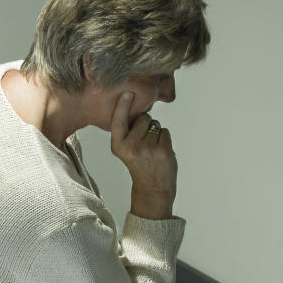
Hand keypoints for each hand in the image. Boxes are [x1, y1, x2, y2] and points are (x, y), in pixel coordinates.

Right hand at [109, 92, 176, 218]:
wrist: (152, 188)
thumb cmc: (138, 165)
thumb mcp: (125, 150)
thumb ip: (128, 132)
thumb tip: (138, 109)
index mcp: (118, 146)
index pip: (118, 121)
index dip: (123, 106)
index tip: (127, 93)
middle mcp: (130, 146)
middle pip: (142, 118)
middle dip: (145, 125)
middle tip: (144, 143)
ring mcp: (147, 149)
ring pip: (155, 124)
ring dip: (156, 133)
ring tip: (152, 149)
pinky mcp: (162, 150)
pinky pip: (165, 131)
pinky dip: (164, 139)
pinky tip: (159, 152)